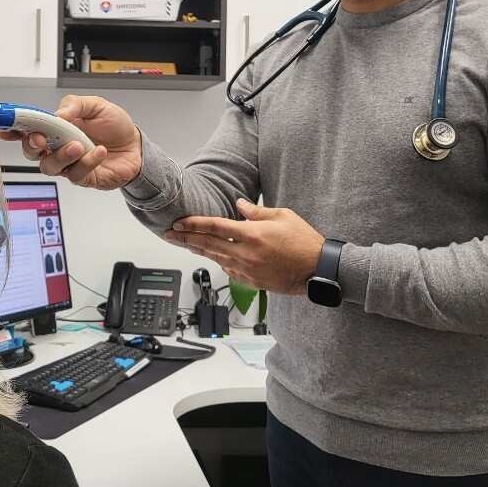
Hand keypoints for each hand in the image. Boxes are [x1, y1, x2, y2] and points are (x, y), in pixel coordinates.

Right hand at [0, 95, 142, 189]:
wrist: (136, 146)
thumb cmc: (114, 125)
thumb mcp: (96, 105)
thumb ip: (75, 105)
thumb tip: (57, 114)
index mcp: (56, 127)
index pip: (29, 128)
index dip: (14, 128)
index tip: (8, 127)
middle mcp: (57, 147)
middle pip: (31, 151)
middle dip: (32, 145)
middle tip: (42, 139)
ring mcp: (68, 164)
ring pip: (49, 166)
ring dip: (61, 155)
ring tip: (77, 145)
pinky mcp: (82, 177)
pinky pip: (75, 174)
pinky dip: (87, 162)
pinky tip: (99, 152)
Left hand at [163, 199, 324, 295]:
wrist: (318, 269)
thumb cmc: (304, 241)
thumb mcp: (283, 216)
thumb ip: (256, 211)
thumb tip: (238, 205)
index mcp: (252, 234)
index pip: (215, 226)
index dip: (193, 224)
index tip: (178, 222)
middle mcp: (246, 253)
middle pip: (208, 244)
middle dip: (186, 238)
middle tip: (169, 234)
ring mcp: (248, 269)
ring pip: (215, 258)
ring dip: (197, 250)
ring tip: (183, 244)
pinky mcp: (252, 282)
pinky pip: (229, 270)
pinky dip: (218, 262)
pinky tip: (211, 257)